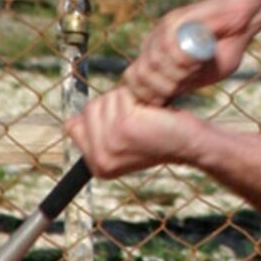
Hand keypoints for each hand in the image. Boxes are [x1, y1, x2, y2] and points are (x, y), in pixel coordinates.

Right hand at [66, 87, 201, 177]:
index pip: (74, 126)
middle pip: (89, 110)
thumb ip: (95, 133)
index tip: (127, 127)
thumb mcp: (121, 139)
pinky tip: (152, 111)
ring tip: (146, 117)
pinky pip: (120, 94)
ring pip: (104, 100)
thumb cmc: (159, 136)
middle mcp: (99, 159)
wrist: (191, 143)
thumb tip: (68, 125)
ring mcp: (111, 143)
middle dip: (114, 106)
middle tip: (140, 120)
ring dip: (127, 100)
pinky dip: (137, 95)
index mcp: (96, 165)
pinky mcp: (125, 126)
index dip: (101, 117)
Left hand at [122, 1, 250, 104]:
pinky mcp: (175, 20)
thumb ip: (184, 85)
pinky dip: (182, 60)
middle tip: (187, 83)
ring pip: (153, 63)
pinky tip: (197, 59)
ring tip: (195, 69)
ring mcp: (162, 30)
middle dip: (164, 88)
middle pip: (141, 75)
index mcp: (158, 56)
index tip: (174, 97)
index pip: (134, 81)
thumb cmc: (227, 46)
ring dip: (176, 74)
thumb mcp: (204, 74)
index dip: (150, 96)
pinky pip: (167, 46)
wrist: (242, 17)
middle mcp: (155, 42)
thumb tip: (167, 103)